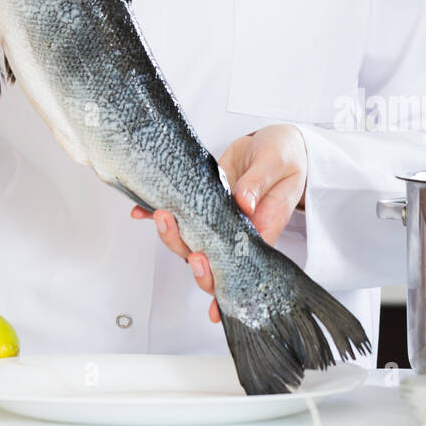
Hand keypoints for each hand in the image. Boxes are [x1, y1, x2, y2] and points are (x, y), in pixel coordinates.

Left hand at [130, 123, 308, 323]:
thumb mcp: (276, 163)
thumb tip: (243, 204)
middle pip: (211, 261)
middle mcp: (236, 232)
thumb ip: (259, 183)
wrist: (272, 142)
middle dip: (194, 260)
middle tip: (187, 244)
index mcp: (263, 229)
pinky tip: (141, 211)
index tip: (208, 282)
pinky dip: (154, 215)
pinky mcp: (202, 202)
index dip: (222, 282)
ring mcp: (216, 219)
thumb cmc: (284, 156)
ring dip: (172, 236)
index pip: (241, 267)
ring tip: (162, 216)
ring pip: (190, 241)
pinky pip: (179, 215)